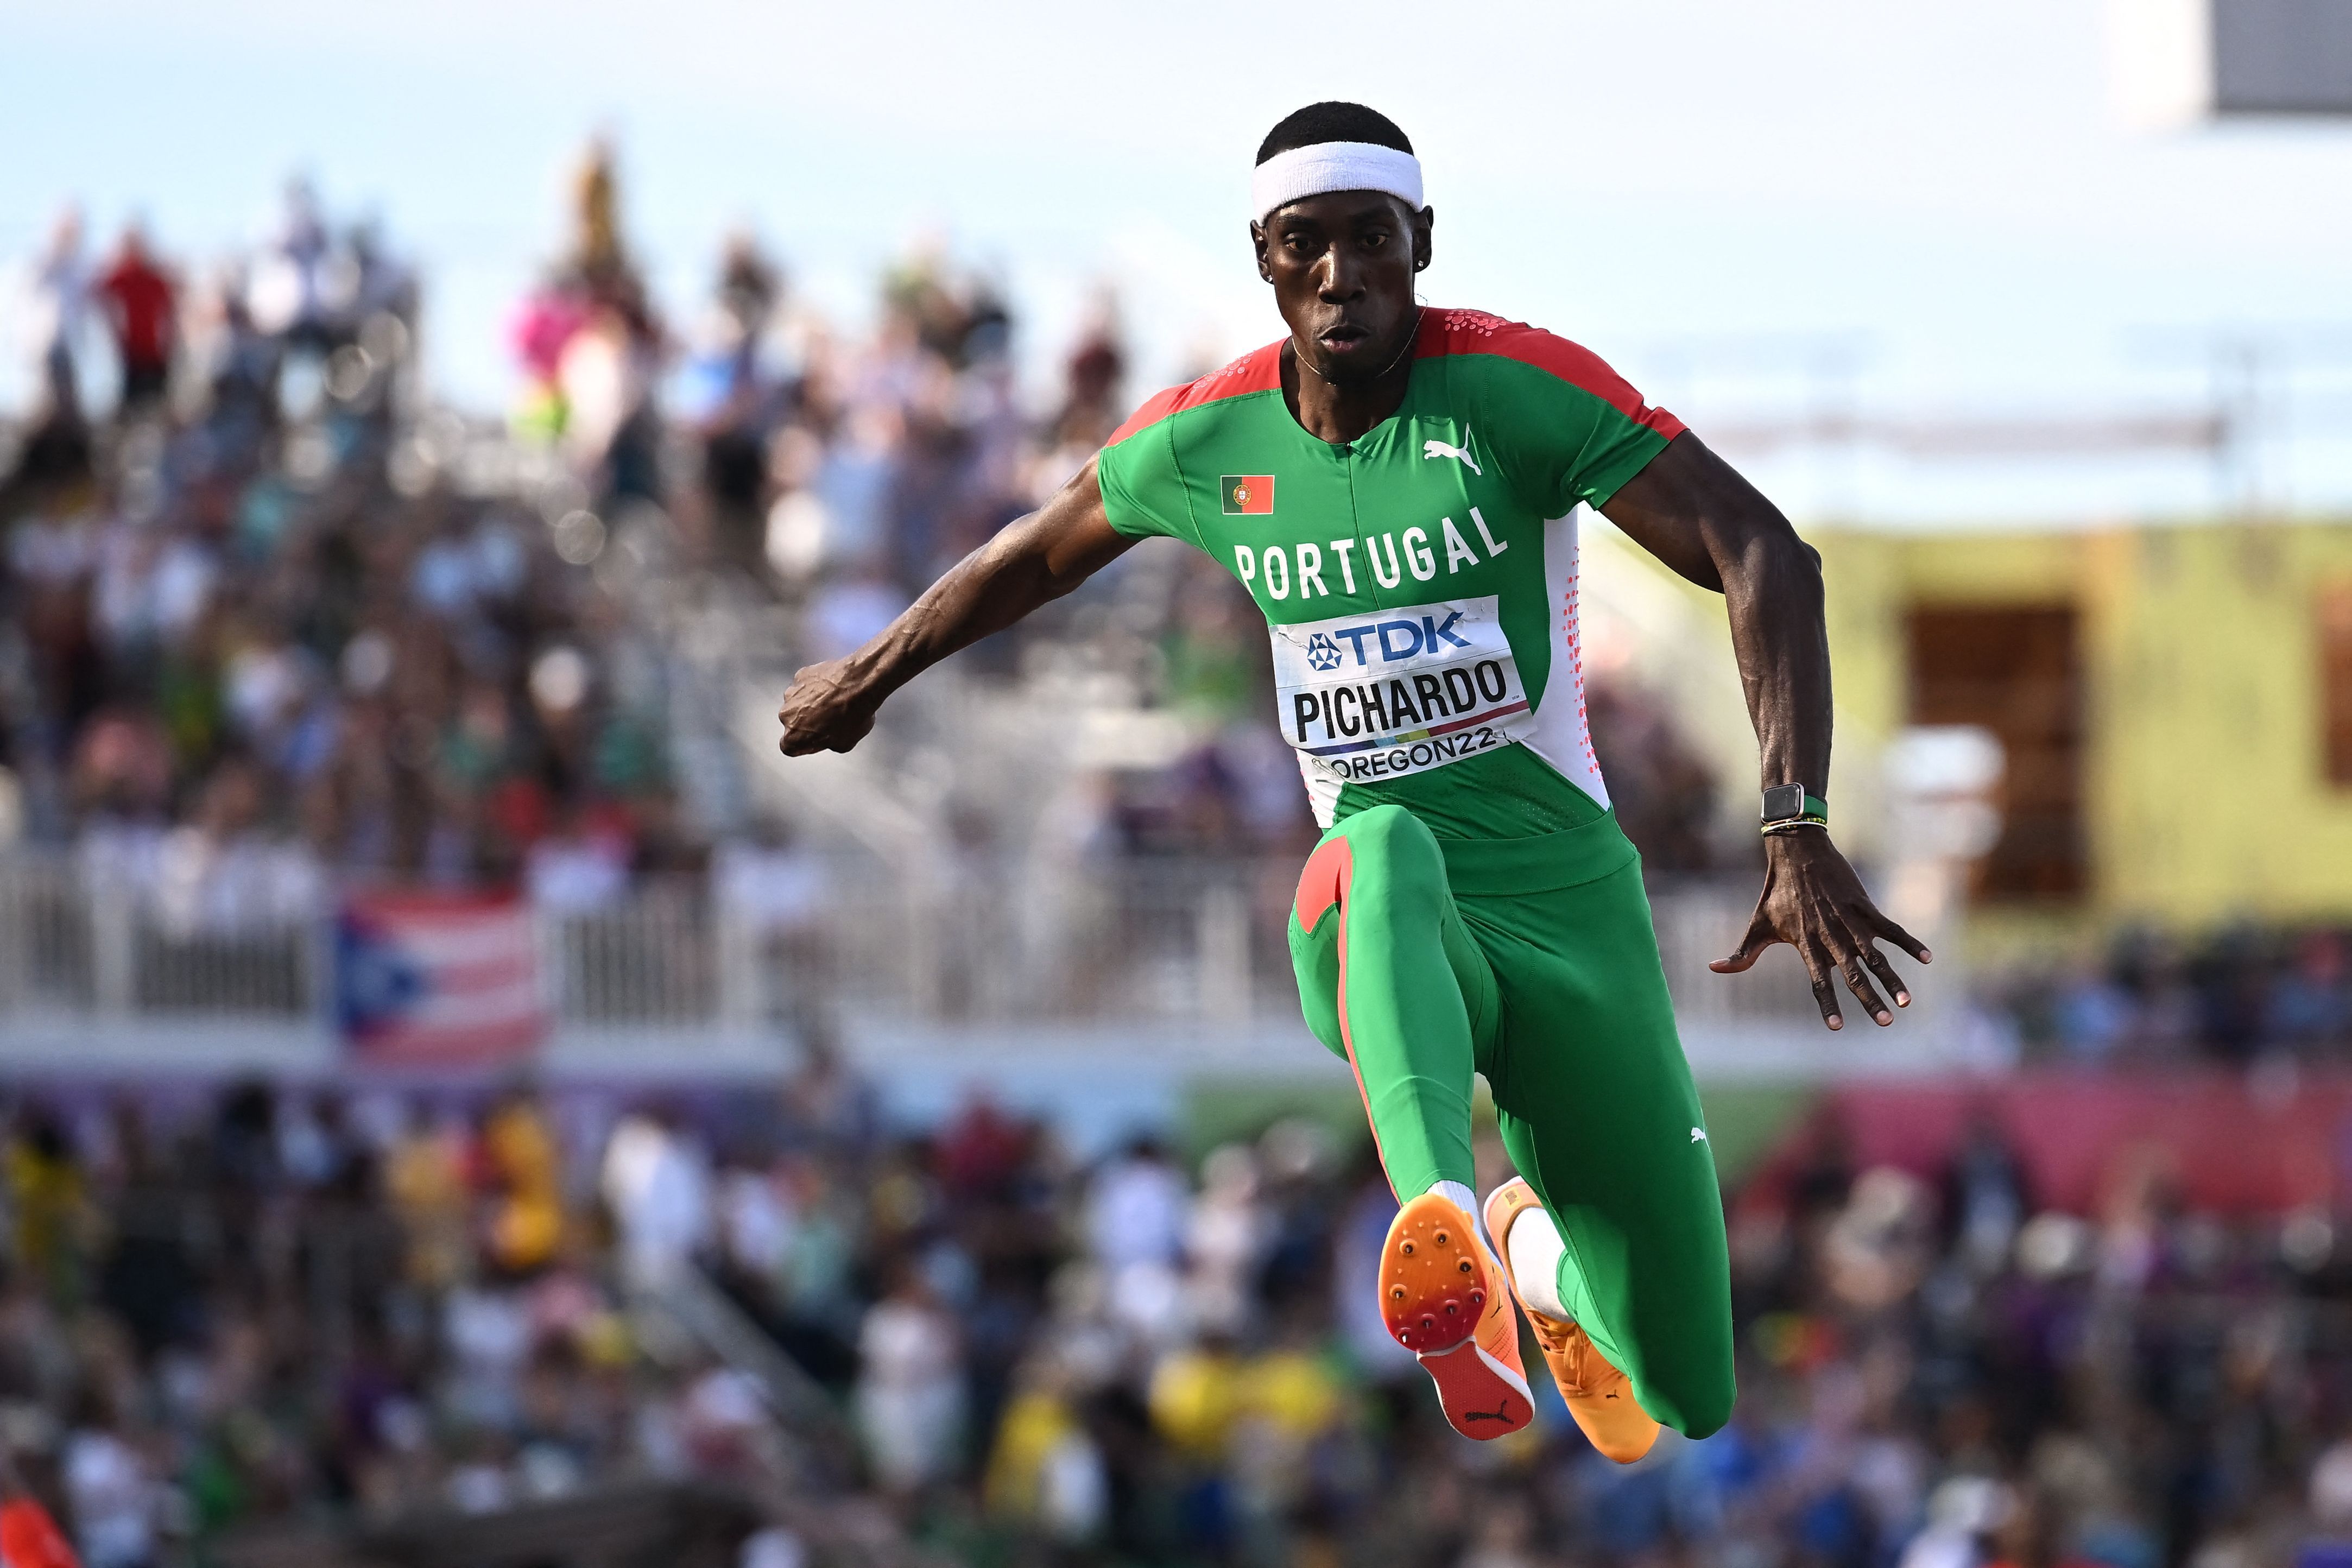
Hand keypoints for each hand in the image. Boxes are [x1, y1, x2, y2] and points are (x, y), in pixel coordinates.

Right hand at [778, 657, 883, 756]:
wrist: (859, 684)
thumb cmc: (852, 714)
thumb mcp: (845, 743)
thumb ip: (828, 744)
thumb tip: (831, 739)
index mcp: (794, 736)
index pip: (790, 746)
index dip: (804, 743)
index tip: (814, 740)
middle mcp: (787, 714)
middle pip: (793, 722)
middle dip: (807, 721)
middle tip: (829, 719)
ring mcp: (792, 692)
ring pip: (798, 701)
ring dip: (811, 703)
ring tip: (833, 702)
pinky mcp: (801, 675)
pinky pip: (806, 684)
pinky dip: (816, 686)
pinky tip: (833, 688)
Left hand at [1709, 830, 1930, 1030]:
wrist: (1796, 851)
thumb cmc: (1776, 892)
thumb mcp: (1758, 924)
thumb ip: (1742, 953)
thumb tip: (1713, 968)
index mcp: (1805, 944)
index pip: (1817, 981)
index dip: (1826, 1004)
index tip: (1836, 1028)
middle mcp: (1829, 935)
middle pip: (1852, 974)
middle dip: (1869, 999)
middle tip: (1885, 1022)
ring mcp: (1849, 920)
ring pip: (1875, 956)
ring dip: (1892, 979)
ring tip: (1906, 1002)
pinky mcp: (1864, 905)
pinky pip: (1891, 928)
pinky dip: (1909, 943)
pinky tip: (1927, 959)